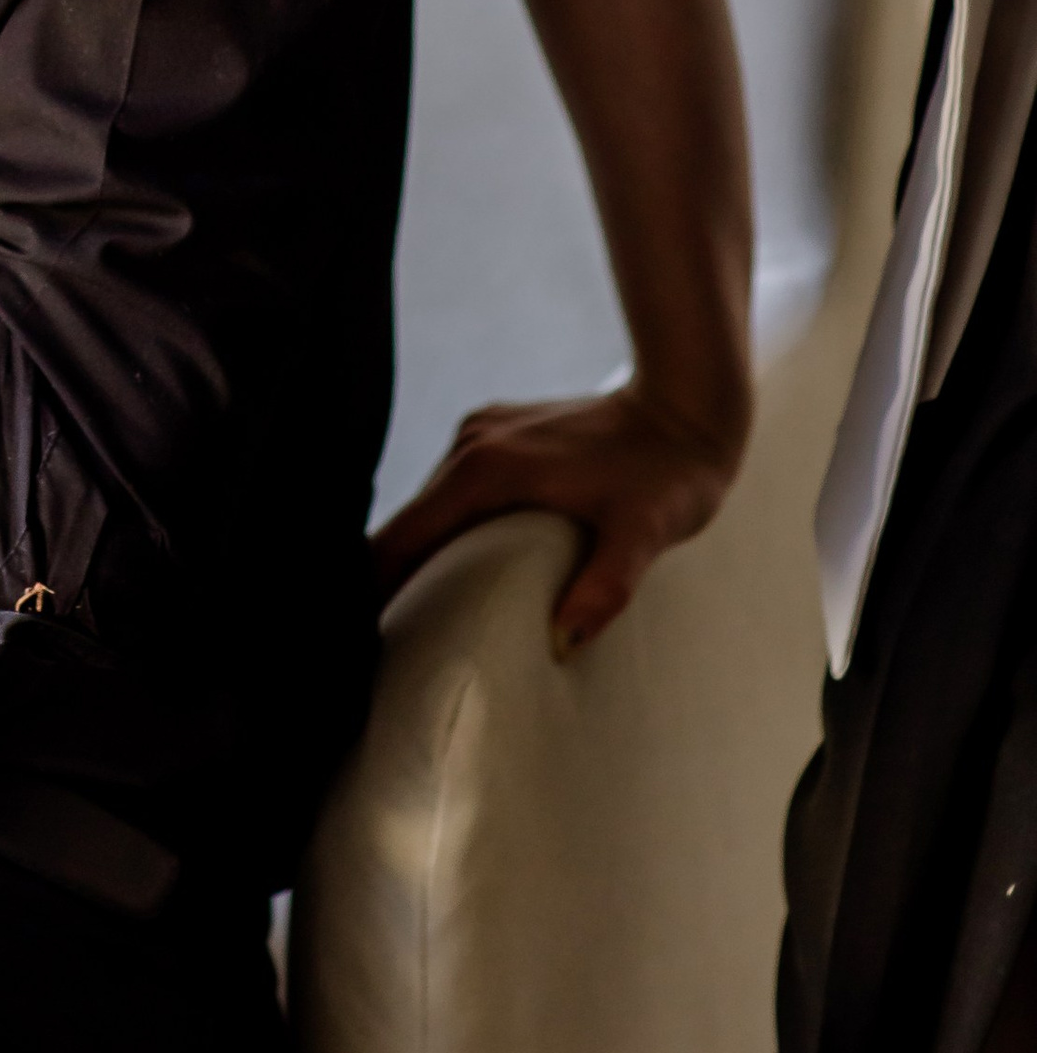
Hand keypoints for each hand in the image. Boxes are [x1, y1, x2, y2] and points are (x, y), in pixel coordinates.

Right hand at [368, 378, 749, 653]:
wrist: (687, 408)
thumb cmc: (668, 476)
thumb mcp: (644, 537)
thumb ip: (603, 589)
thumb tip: (561, 643)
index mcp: (488, 469)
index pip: (404, 535)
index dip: (377, 585)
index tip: (365, 635)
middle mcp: (472, 444)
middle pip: (409, 524)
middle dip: (394, 579)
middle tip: (395, 644)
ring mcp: (482, 433)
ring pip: (430, 507)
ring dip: (423, 555)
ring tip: (423, 617)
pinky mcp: (497, 433)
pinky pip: (455, 490)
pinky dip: (448, 530)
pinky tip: (463, 568)